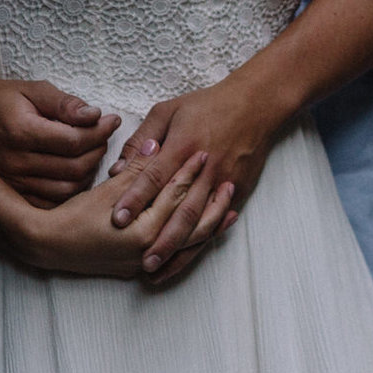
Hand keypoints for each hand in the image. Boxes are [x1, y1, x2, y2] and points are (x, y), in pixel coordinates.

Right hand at [0, 70, 117, 206]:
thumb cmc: (2, 99)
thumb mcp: (32, 89)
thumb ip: (64, 103)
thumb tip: (94, 115)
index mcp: (21, 132)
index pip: (74, 141)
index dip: (100, 131)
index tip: (112, 119)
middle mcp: (16, 162)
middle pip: (74, 167)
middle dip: (98, 150)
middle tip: (104, 135)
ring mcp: (13, 182)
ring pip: (67, 189)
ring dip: (88, 172)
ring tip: (92, 151)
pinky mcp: (13, 194)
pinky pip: (51, 203)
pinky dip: (71, 191)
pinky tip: (76, 172)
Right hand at [7, 151, 234, 278]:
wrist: (50, 246)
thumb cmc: (74, 216)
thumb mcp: (107, 189)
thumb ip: (135, 169)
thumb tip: (156, 146)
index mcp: (142, 228)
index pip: (175, 194)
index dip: (189, 170)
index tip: (203, 151)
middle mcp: (150, 249)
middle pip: (191, 220)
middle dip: (211, 197)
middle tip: (226, 174)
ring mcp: (147, 260)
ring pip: (191, 241)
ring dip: (212, 222)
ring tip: (230, 204)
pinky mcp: (142, 266)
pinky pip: (179, 254)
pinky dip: (198, 242)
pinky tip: (210, 230)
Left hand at [104, 75, 287, 275]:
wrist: (255, 104)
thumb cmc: (207, 105)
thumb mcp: (168, 111)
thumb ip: (141, 139)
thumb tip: (119, 168)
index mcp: (184, 145)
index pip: (155, 177)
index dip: (136, 199)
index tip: (118, 219)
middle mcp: (204, 167)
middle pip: (180, 209)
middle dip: (160, 238)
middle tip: (140, 261)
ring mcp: (223, 181)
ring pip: (199, 221)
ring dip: (179, 247)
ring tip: (158, 268)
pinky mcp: (237, 189)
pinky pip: (217, 221)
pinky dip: (201, 241)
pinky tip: (186, 256)